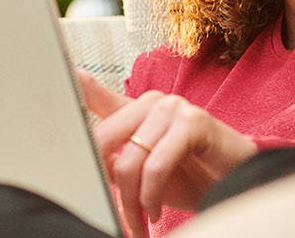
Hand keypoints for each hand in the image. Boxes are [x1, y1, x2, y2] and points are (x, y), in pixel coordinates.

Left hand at [74, 69, 256, 230]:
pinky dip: (152, 195)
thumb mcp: (143, 169)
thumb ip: (114, 160)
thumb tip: (88, 165)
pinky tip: (157, 210)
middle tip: (120, 217)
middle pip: (104, 143)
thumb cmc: (189, 176)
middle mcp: (149, 102)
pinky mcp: (193, 122)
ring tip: (142, 222)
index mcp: (133, 109)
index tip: (58, 72)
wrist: (237, 181)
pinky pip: (156, 165)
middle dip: (108, 187)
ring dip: (132, 202)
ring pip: (129, 161)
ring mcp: (172, 108)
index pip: (94, 93)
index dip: (73, 83)